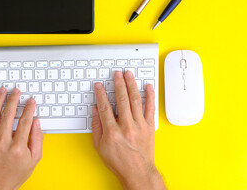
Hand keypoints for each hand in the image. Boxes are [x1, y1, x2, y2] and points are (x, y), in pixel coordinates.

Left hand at [0, 87, 42, 189]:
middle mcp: (3, 142)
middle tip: (16, 91)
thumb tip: (36, 122)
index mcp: (18, 146)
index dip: (29, 108)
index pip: (25, 121)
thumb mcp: (34, 159)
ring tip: (3, 91)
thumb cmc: (15, 173)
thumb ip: (37, 139)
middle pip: (8, 114)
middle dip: (13, 99)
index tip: (31, 101)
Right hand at [92, 71, 166, 189]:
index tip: (99, 86)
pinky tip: (148, 87)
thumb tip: (95, 111)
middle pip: (122, 99)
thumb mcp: (100, 147)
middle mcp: (126, 126)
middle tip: (117, 74)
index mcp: (112, 132)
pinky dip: (150, 96)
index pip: (105, 107)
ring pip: (135, 100)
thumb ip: (97, 127)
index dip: (101, 94)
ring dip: (131, 85)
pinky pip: (150, 108)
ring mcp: (139, 125)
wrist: (137, 172)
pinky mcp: (149, 127)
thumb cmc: (119, 161)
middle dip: (118, 84)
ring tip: (129, 75)